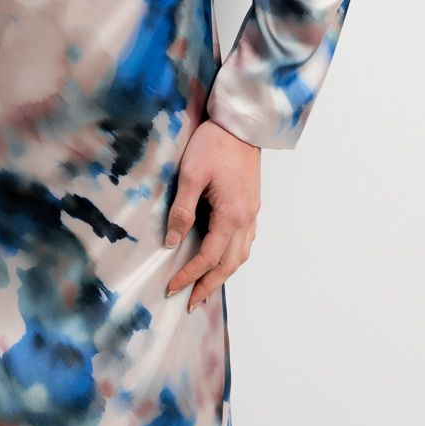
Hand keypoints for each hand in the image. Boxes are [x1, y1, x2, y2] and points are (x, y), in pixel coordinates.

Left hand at [163, 119, 260, 309]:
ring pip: (242, 255)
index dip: (189, 276)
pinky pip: (246, 240)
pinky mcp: (252, 203)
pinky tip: (223, 257)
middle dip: (209, 285)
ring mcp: (252, 212)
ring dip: (224, 274)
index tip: (172, 288)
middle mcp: (246, 218)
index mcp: (231, 215)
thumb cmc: (214, 144)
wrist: (240, 123)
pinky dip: (234, 257)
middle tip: (191, 302)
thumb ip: (182, 211)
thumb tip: (172, 242)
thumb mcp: (191, 175)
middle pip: (229, 264)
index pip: (208, 257)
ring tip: (206, 287)